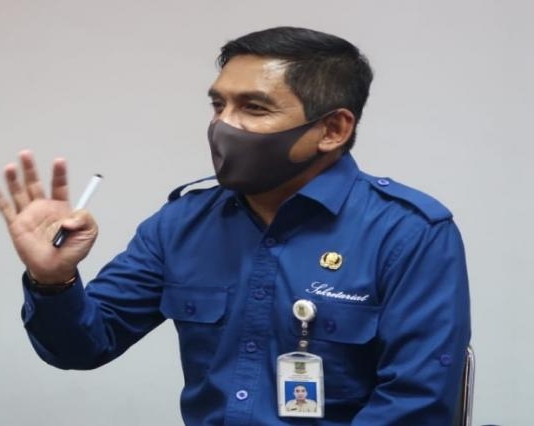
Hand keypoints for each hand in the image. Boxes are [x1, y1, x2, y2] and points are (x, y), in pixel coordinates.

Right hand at [0, 150, 97, 283]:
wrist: (56, 269)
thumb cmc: (73, 251)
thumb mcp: (89, 233)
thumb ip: (85, 219)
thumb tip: (69, 219)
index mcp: (61, 207)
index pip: (59, 185)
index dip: (59, 173)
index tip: (59, 161)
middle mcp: (43, 208)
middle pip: (35, 184)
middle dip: (31, 169)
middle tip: (26, 153)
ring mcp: (29, 216)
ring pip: (19, 193)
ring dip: (14, 179)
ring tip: (12, 166)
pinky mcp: (17, 226)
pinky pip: (7, 209)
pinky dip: (0, 198)